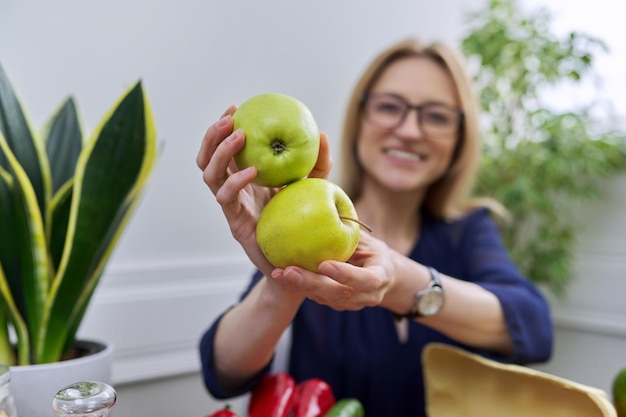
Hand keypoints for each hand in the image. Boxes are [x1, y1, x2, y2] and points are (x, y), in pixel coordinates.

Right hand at [196, 106, 332, 274]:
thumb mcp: (314, 188)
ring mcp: (232, 206)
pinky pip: (226, 198)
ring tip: (239, 137)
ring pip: (209, 175)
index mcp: (246, 178)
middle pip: (208, 158)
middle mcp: (234, 190)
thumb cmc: (304, 223)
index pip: (225, 149)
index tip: (236, 107)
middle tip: (231, 119)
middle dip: (213, 135)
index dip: (224, 127)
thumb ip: (318, 164)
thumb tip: (322, 134)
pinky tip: (253, 171)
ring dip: (220, 152)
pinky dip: (235, 180)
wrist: (300, 262)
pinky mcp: (235, 223)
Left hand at [269, 231, 396, 310]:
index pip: (367, 280)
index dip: (346, 275)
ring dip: (300, 286)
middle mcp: (368, 295)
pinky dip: (299, 287)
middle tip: (289, 271)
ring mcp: (352, 303)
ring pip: (325, 299)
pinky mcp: (336, 304)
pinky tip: (281, 276)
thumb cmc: (372, 251)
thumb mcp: (368, 241)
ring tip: (278, 274)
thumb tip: (331, 208)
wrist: (380, 276)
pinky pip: (317, 297)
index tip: (324, 264)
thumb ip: (352, 233)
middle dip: (313, 283)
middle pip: (340, 294)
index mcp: (381, 277)